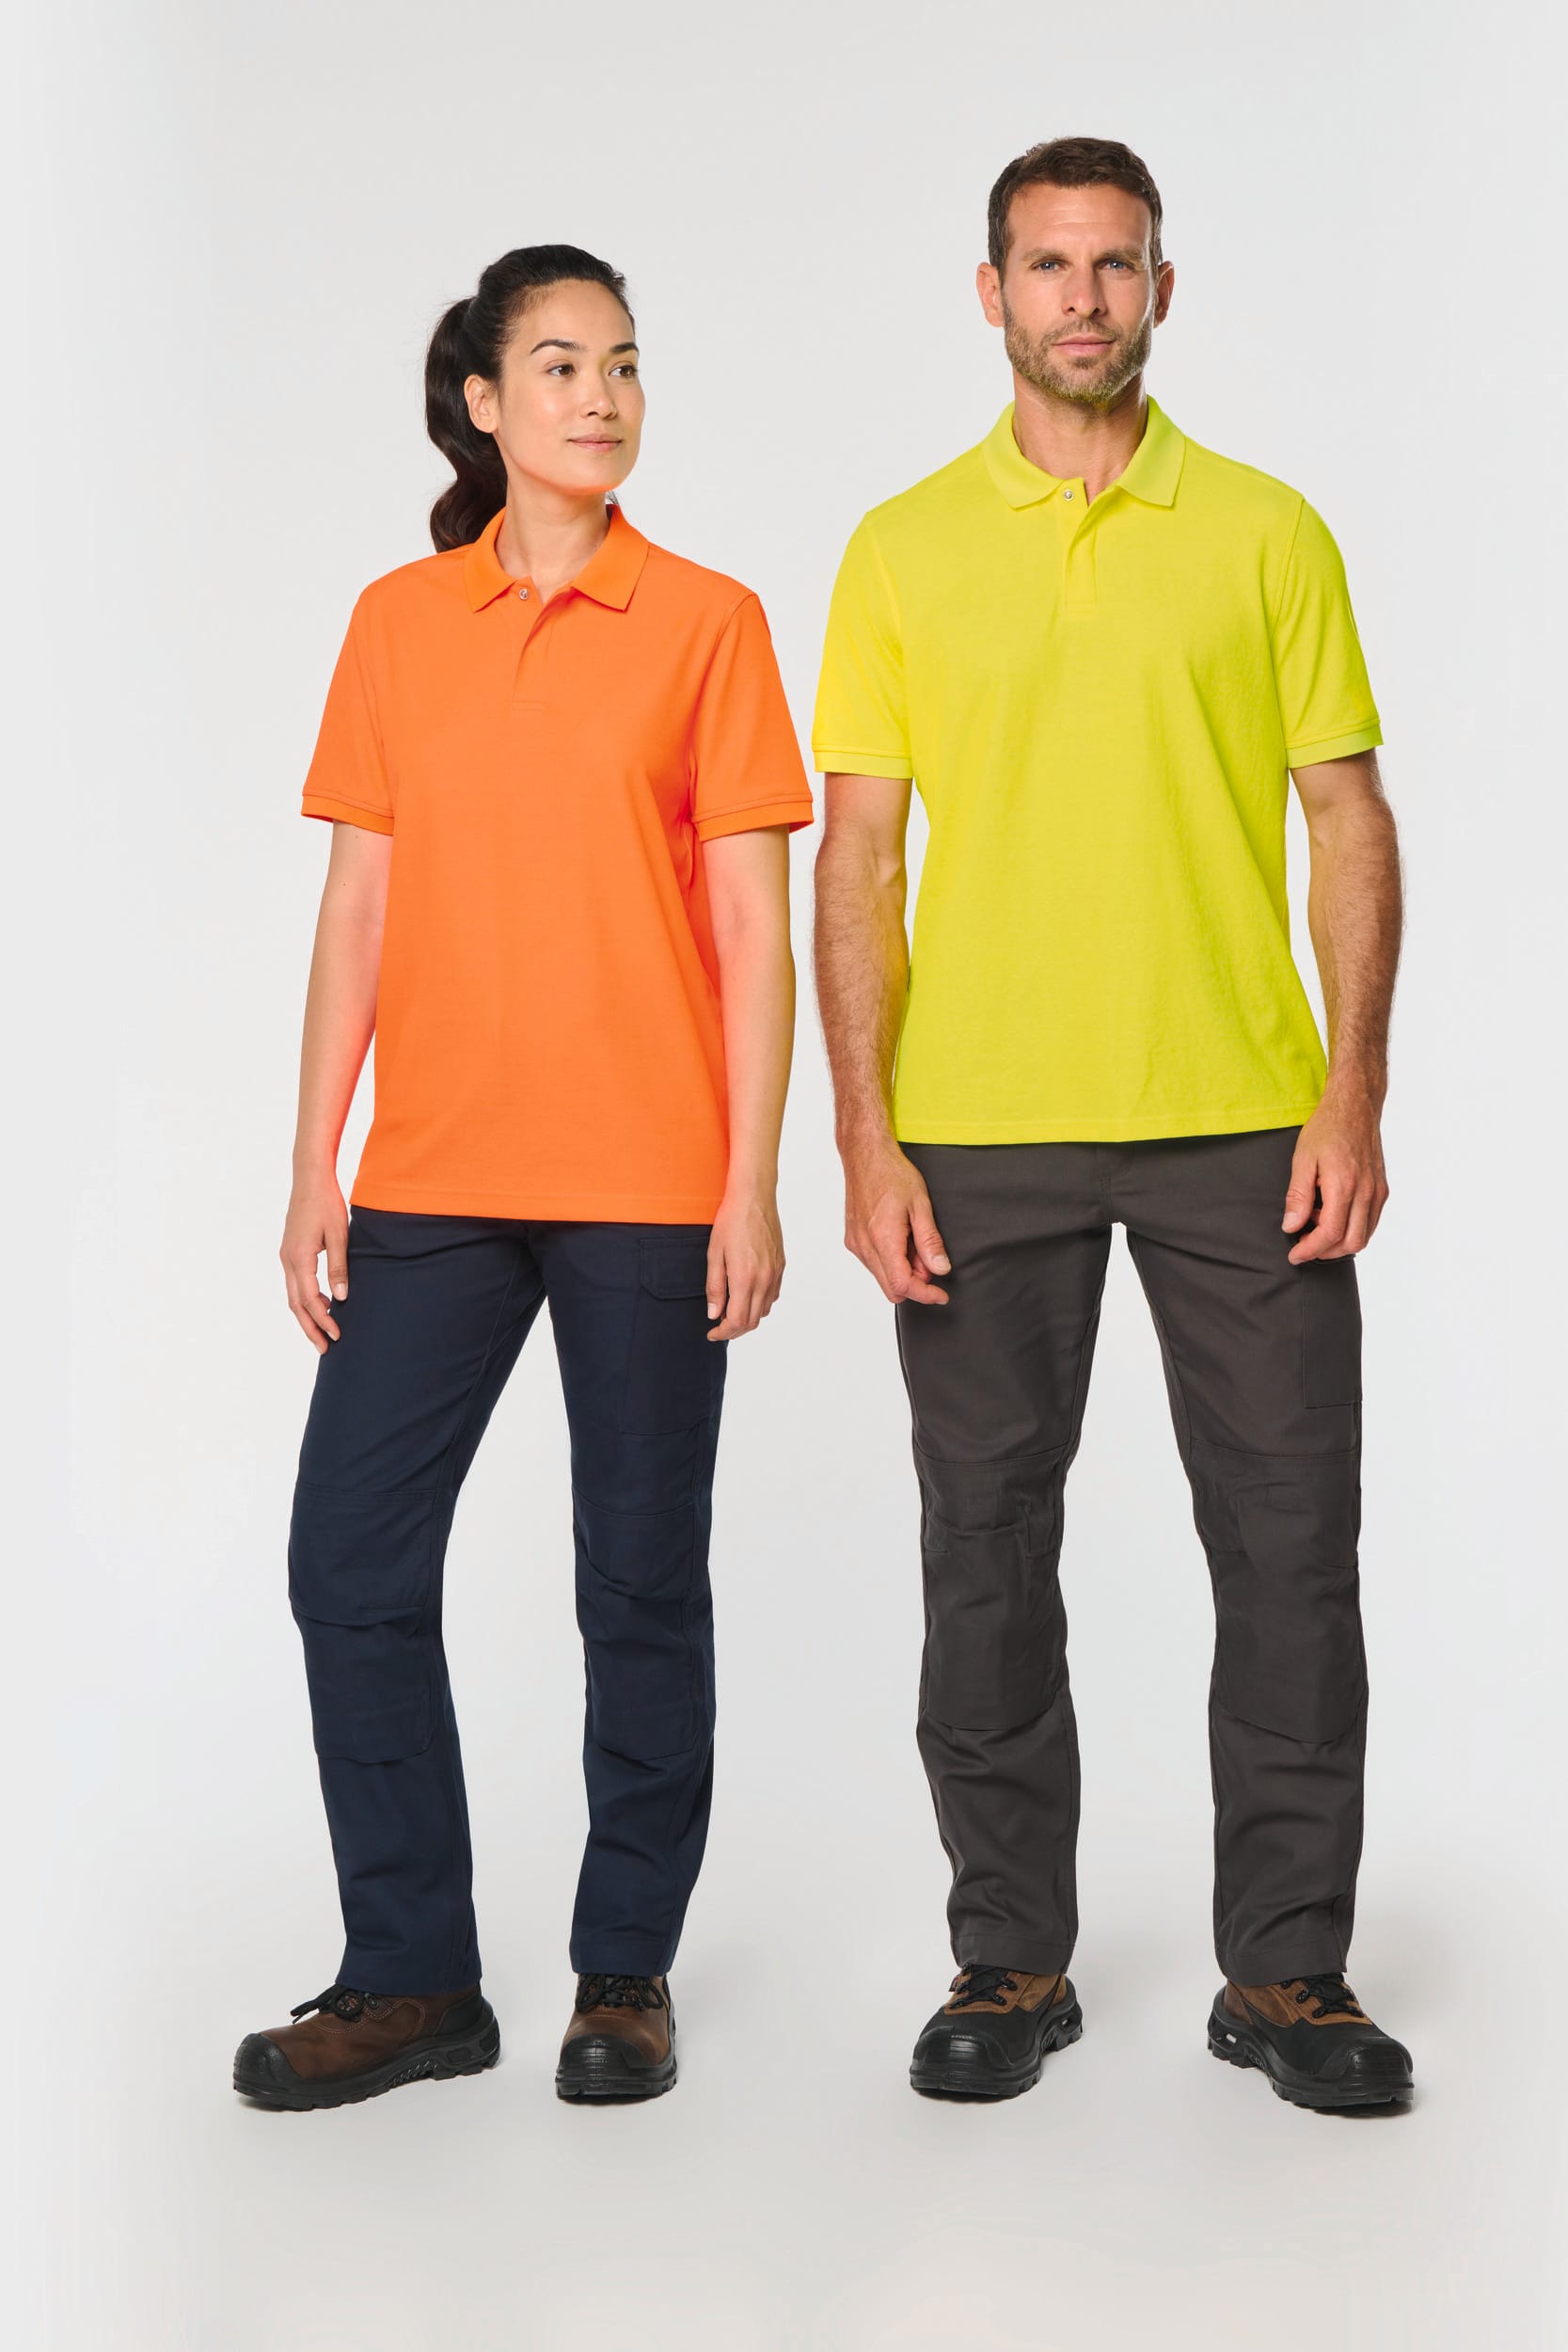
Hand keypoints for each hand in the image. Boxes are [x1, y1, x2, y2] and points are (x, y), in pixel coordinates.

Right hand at [281, 1172, 349, 1351]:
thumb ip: (339, 1268)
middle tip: (325, 1347)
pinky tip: (322, 1302)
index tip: (337, 1336)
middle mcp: (288, 1260)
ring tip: (324, 1331)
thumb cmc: (327, 1203)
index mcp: (299, 1258)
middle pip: (296, 1304)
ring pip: (293, 1295)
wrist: (310, 1179)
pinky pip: (295, 1282)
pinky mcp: (290, 1251)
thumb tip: (341, 1298)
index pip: (310, 1300)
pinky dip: (306, 1298)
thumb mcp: (339, 1235)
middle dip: (310, 1327)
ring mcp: (286, 1255)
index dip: (323, 1320)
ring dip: (307, 1314)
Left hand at [706, 1184, 784, 1340]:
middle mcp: (764, 1279)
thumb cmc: (731, 1221)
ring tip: (730, 1312)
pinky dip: (759, 1304)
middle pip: (752, 1321)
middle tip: (719, 1327)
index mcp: (745, 1278)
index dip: (723, 1333)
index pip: (737, 1321)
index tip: (712, 1333)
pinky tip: (747, 1296)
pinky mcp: (781, 1266)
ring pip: (764, 1310)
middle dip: (734, 1330)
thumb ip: (714, 1287)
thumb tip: (714, 1313)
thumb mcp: (714, 1254)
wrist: (754, 1198)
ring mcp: (775, 1273)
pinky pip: (772, 1295)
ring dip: (747, 1318)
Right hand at [841, 1133, 949, 1303]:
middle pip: (891, 1288)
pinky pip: (873, 1263)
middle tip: (929, 1258)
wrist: (865, 1155)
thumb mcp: (921, 1206)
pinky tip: (899, 1237)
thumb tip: (940, 1268)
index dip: (925, 1295)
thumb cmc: (892, 1173)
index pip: (902, 1285)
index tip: (941, 1295)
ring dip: (902, 1270)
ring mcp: (855, 1243)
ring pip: (882, 1277)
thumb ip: (930, 1241)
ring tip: (913, 1240)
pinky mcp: (852, 1239)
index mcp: (883, 1239)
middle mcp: (864, 1246)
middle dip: (915, 1282)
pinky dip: (890, 1260)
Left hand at [1282, 1085, 1389, 1263]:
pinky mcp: (1382, 1190)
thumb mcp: (1302, 1159)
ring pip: (1363, 1236)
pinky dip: (1351, 1229)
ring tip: (1315, 1226)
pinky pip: (1369, 1222)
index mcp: (1344, 1185)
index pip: (1329, 1233)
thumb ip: (1297, 1196)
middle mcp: (1366, 1192)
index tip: (1294, 1254)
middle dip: (1325, 1252)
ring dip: (1338, 1242)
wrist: (1355, 1107)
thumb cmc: (1327, 1129)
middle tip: (1303, 1245)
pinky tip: (1331, 1215)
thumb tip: (1291, 1226)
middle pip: (1350, 1242)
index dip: (1310, 1250)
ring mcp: (1377, 1192)